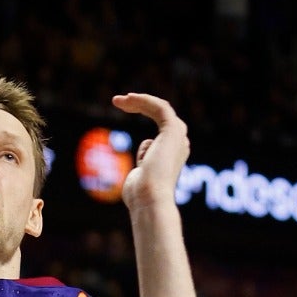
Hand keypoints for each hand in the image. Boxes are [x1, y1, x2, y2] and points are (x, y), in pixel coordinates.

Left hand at [113, 93, 190, 212]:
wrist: (149, 197)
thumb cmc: (140, 194)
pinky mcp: (173, 130)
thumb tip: (140, 169)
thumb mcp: (140, 179)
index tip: (125, 109)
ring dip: (139, 101)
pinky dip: (144, 100)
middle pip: (160, 114)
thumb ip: (142, 170)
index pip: (161, 126)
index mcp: (173, 154)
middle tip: (117, 101)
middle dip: (140, 104)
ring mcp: (178, 137)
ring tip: (117, 100)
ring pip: (160, 108)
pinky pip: (160, 107)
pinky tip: (128, 99)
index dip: (144, 113)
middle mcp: (179, 144)